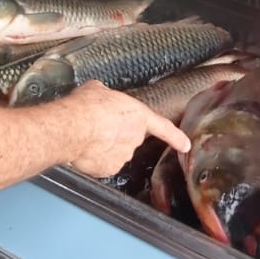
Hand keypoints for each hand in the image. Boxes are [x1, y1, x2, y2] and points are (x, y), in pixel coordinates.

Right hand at [63, 81, 189, 178]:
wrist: (74, 128)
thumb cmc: (87, 107)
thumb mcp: (98, 89)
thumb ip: (107, 96)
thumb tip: (101, 96)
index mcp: (138, 115)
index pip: (163, 127)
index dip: (175, 137)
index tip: (185, 145)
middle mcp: (134, 137)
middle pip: (129, 138)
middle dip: (116, 134)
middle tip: (98, 126)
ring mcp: (123, 156)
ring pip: (115, 152)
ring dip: (104, 146)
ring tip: (88, 137)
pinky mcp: (109, 169)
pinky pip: (103, 164)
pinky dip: (95, 159)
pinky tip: (85, 150)